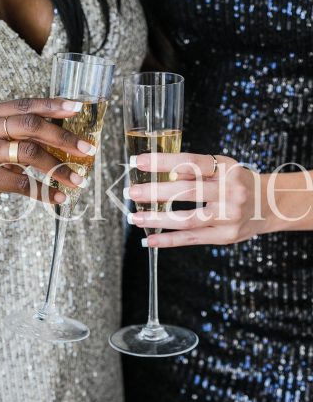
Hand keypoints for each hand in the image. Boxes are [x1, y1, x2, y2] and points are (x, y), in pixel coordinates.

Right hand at [0, 97, 94, 220]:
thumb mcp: (1, 139)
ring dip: (59, 168)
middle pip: (31, 126)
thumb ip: (27, 132)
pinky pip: (22, 184)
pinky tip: (59, 197)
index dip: (54, 106)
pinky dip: (44, 192)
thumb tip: (69, 132)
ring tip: (78, 180)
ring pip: (29, 154)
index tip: (78, 108)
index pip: (27, 105)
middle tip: (87, 149)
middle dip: (63, 137)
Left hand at [126, 153, 271, 247]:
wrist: (268, 205)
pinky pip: (192, 239)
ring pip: (187, 219)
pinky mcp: (225, 236)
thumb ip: (195, 170)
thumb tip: (160, 173)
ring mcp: (229, 216)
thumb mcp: (222, 167)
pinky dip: (169, 240)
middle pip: (187, 191)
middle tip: (132, 192)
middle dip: (155, 192)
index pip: (191, 162)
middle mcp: (230, 191)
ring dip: (157, 219)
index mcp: (227, 168)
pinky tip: (150, 240)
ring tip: (135, 217)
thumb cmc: (236, 182)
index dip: (163, 161)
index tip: (139, 162)